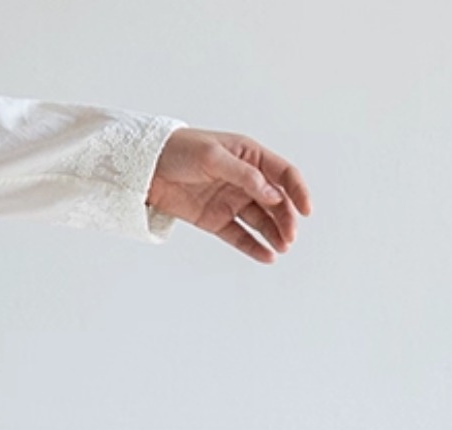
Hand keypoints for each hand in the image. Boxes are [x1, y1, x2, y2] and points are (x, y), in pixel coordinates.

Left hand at [148, 128, 312, 264]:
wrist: (145, 168)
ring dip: (274, 234)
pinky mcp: (215, 219)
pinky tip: (266, 256)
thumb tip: (272, 195)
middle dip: (286, 219)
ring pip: (260, 221)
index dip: (298, 192)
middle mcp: (245, 180)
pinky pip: (239, 235)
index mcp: (251, 156)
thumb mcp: (213, 156)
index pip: (284, 175)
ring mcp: (231, 201)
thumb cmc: (180, 150)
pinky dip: (252, 246)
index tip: (306, 210)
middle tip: (290, 237)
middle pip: (275, 202)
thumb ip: (244, 176)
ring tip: (282, 248)